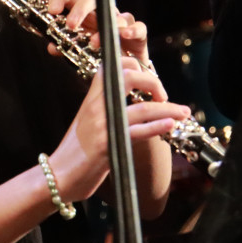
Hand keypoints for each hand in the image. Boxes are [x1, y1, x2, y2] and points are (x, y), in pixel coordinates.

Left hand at [47, 0, 149, 62]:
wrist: (126, 70)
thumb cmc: (102, 55)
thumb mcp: (79, 52)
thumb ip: (65, 47)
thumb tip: (52, 47)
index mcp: (85, 15)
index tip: (52, 11)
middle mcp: (103, 14)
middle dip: (80, 8)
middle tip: (71, 25)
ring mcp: (121, 22)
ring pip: (115, 13)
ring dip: (104, 27)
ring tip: (94, 43)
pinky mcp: (138, 35)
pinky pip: (139, 27)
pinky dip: (133, 30)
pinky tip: (125, 36)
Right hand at [48, 58, 189, 202]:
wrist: (57, 175)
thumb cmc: (75, 151)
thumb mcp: (87, 121)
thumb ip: (104, 108)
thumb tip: (130, 104)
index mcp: (92, 98)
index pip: (113, 67)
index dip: (136, 67)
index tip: (150, 82)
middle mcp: (97, 107)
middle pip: (128, 77)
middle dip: (153, 82)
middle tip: (164, 96)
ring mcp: (103, 125)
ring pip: (141, 108)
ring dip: (167, 109)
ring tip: (183, 112)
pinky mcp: (108, 145)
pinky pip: (137, 132)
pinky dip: (156, 127)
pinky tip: (170, 125)